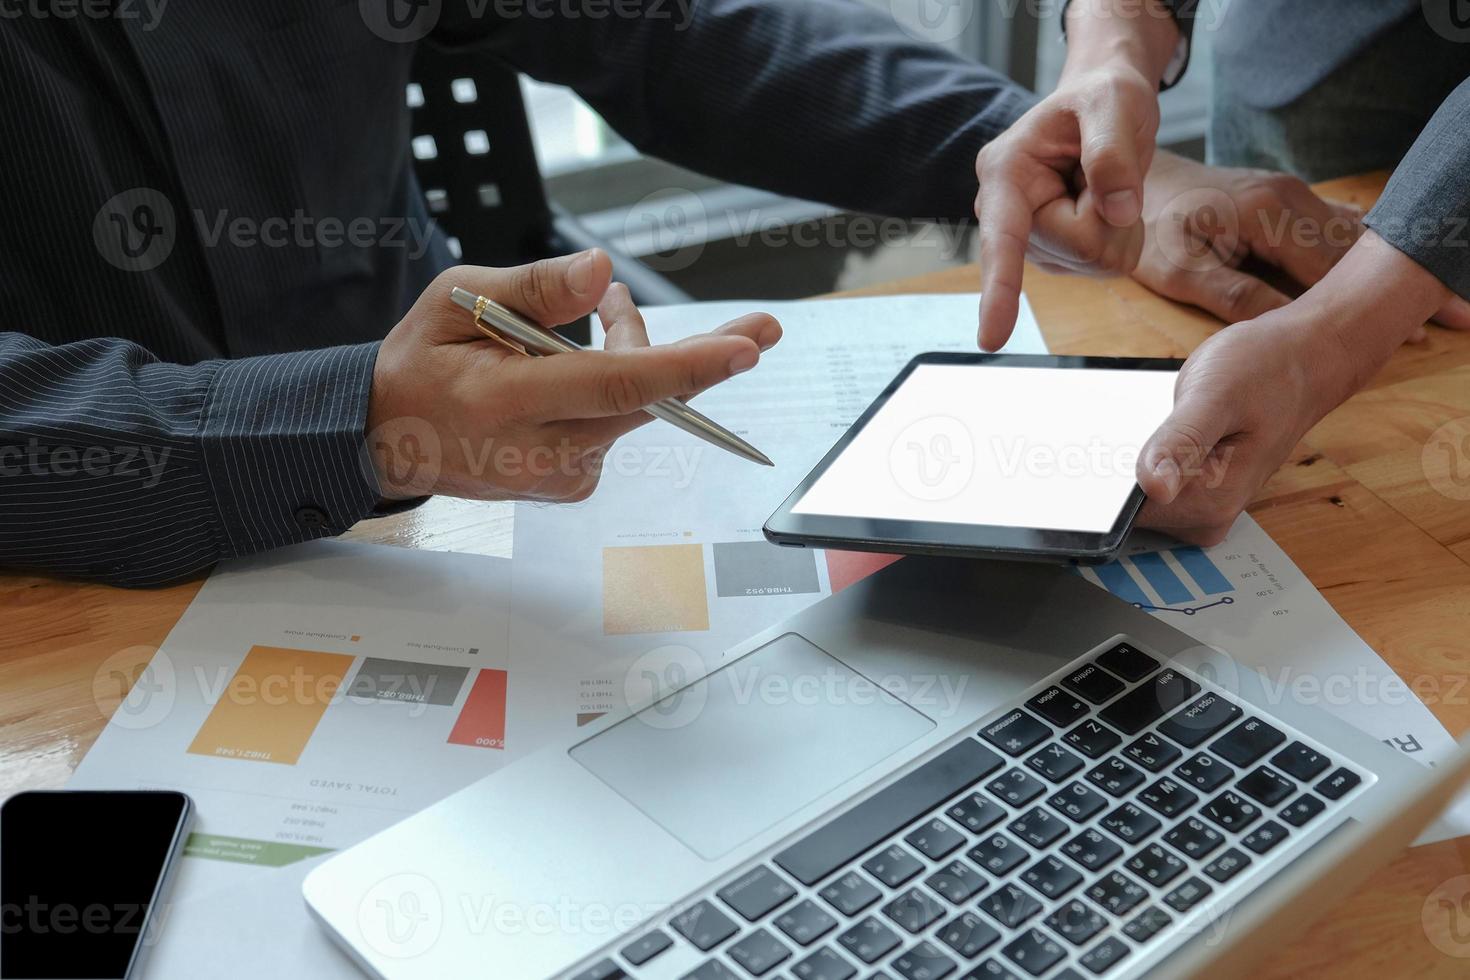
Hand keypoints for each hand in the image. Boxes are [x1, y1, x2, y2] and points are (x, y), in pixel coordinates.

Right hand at [366, 249, 780, 500]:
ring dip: (636, 359)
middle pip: (649, 402)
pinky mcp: (574, 485)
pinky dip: (617, 390)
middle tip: (757, 327)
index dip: (685, 366)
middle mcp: (540, 452)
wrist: (392, 436)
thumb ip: (534, 289)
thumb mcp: (457, 300)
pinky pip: (619, 426)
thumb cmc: (423, 361)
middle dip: (702, 357)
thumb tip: (601, 272)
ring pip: (637, 408)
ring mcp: (561, 477)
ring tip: (601, 317)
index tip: (745, 349)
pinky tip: (580, 366)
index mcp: (506, 402)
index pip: (615, 386)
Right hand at [974, 62, 1154, 349]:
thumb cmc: (1102, 96)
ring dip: (1117, 223)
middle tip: (1105, 168)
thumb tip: (1117, 211)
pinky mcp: (1055, 255)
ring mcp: (1032, 239)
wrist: (1103, 104)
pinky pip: (1105, 264)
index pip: (1003, 239)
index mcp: (1006, 172)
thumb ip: (1113, 152)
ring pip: (1095, 261)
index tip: (990, 340)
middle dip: (1109, 214)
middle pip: (1079, 248)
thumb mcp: (1114, 104)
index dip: (999, 288)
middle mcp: (1006, 212)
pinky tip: (1102, 203)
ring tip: (1102, 182)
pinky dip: (1120, 234)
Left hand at [1133, 153, 1469, 334]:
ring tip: (1441, 300)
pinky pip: (1338, 229)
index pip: (1335, 267)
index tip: (1415, 331)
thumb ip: (1230, 294)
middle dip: (1406, 283)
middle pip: (1361, 250)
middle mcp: (1290, 199)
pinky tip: (1398, 272)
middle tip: (1456, 316)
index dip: (1375, 302)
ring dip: (1396, 269)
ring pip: (1356, 239)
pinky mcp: (1288, 203)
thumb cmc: (1150, 227)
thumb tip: (1278, 324)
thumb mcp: (1177, 269)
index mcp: (1267, 214)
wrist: (1134, 184)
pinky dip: (1371, 252)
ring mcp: (1293, 197)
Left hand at [1134, 231, 1459, 541]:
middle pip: (1131, 509)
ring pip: (1140, 495)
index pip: (1128, 517)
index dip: (1102, 487)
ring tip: (1149, 418)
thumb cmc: (1266, 369)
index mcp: (1210, 503)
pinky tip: (1156, 423)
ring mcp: (1207, 503)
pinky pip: (1155, 481)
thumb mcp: (1216, 395)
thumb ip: (1181, 442)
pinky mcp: (1204, 487)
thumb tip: (1153, 487)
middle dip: (1115, 470)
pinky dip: (1146, 454)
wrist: (1306, 356)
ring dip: (1129, 459)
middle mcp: (1209, 514)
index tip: (1093, 452)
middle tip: (1131, 422)